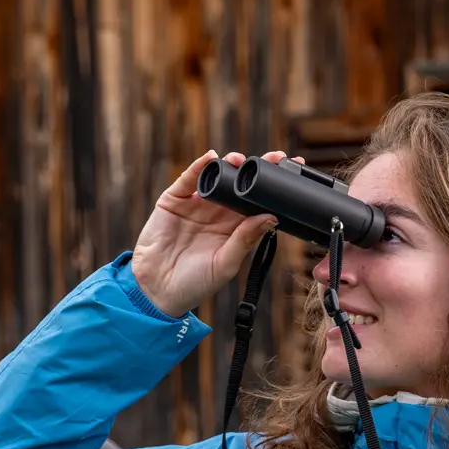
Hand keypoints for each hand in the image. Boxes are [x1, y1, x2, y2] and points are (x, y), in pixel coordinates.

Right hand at [131, 149, 301, 317]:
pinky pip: (188, 180)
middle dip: (258, 169)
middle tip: (275, 158)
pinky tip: (211, 159)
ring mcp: (196, 205)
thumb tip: (270, 217)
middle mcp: (218, 213)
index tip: (292, 173)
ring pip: (217, 177)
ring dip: (230, 165)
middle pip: (242, 185)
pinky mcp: (174, 201)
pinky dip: (199, 167)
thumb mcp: (225, 264)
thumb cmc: (194, 284)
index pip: (258, 203)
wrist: (156, 291)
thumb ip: (245, 241)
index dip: (273, 188)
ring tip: (241, 160)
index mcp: (235, 229)